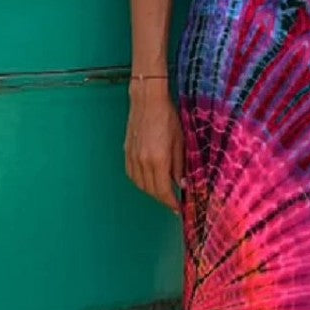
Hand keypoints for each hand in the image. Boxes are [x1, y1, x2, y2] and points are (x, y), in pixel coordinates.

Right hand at [124, 80, 184, 214]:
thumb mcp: (180, 142)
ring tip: (164, 193)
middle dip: (163, 200)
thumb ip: (180, 166)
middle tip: (174, 203)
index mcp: (158, 160)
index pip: (163, 191)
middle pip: (152, 191)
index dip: (171, 203)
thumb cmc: (167, 117)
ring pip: (141, 185)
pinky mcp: (127, 152)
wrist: (147, 101)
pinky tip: (150, 181)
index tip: (179, 209)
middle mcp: (142, 161)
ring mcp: (132, 157)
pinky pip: (133, 175)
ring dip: (152, 192)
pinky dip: (141, 182)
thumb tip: (182, 184)